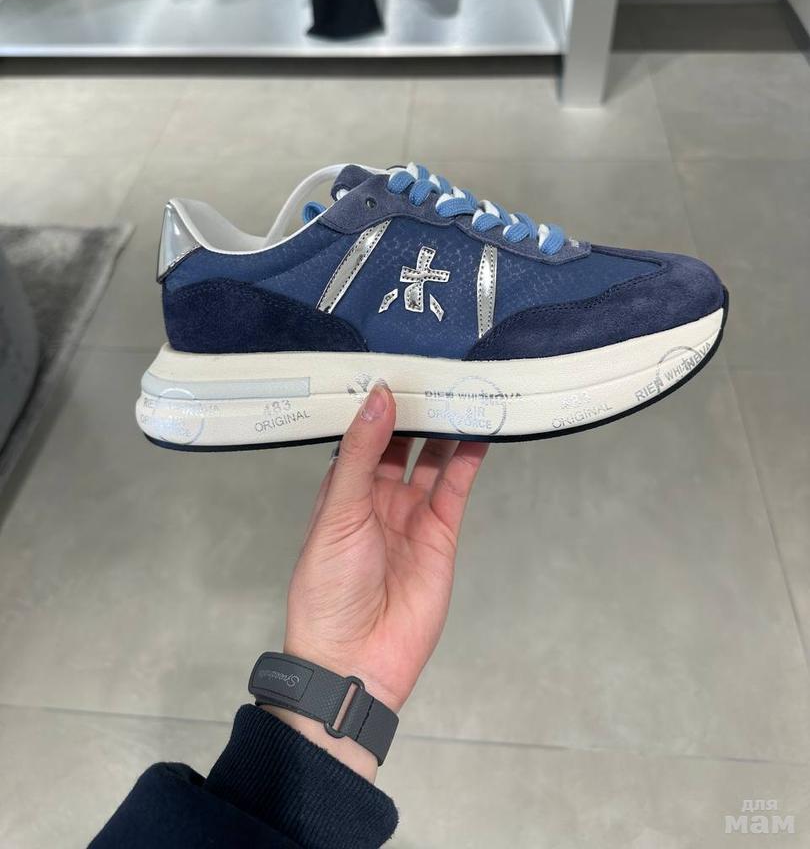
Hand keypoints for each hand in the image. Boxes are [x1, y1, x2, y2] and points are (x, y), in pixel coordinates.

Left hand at [269, 381, 487, 778]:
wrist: (355, 660)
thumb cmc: (328, 587)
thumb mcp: (337, 513)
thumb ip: (361, 454)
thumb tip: (379, 397)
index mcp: (341, 490)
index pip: (361, 435)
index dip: (376, 403)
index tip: (392, 362)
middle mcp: (376, 496)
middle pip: (399, 442)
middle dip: (414, 409)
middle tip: (433, 367)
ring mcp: (410, 513)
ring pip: (432, 459)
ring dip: (444, 427)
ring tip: (460, 388)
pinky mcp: (441, 532)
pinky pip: (456, 486)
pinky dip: (468, 457)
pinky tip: (477, 428)